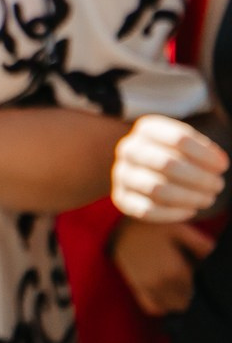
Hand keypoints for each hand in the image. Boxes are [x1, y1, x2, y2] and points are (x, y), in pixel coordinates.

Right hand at [110, 216, 215, 315]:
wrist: (120, 226)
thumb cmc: (152, 226)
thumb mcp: (180, 228)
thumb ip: (201, 244)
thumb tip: (215, 255)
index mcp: (175, 271)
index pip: (196, 292)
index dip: (200, 285)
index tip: (196, 273)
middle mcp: (161, 284)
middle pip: (184, 302)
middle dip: (189, 294)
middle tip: (188, 279)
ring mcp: (147, 287)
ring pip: (170, 307)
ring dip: (177, 301)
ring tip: (178, 286)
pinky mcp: (136, 287)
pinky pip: (152, 307)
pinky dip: (161, 306)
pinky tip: (165, 295)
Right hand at [111, 114, 227, 222]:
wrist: (144, 170)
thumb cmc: (176, 154)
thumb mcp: (186, 143)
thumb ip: (203, 150)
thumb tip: (219, 163)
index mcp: (147, 129)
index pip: (179, 139)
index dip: (206, 154)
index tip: (223, 165)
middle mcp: (129, 149)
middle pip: (167, 164)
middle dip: (199, 178)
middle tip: (218, 185)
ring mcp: (122, 174)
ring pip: (157, 189)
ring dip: (189, 197)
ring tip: (207, 199)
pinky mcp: (121, 198)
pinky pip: (147, 210)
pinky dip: (173, 213)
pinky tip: (190, 210)